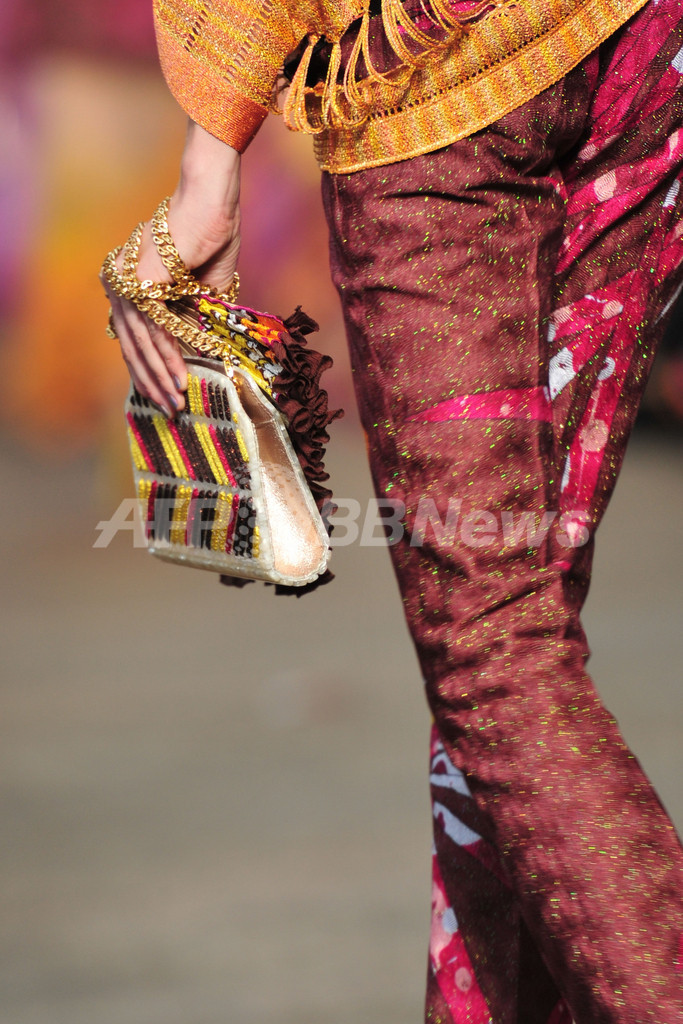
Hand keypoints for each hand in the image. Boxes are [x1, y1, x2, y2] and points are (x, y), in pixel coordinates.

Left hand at [102, 120, 240, 416]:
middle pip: (132, 345)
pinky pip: (152, 331)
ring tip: (177, 401)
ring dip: (160, 376)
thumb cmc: (211, 233)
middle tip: (169, 410)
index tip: (167, 394)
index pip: (135, 336)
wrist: (210, 202)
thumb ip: (195, 316)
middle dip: (152, 382)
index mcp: (130, 282)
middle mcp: (119, 284)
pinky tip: (179, 378)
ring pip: (141, 343)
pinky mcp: (140, 284)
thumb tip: (198, 349)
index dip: (151, 367)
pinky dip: (167, 357)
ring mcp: (126, 284)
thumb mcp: (204, 287)